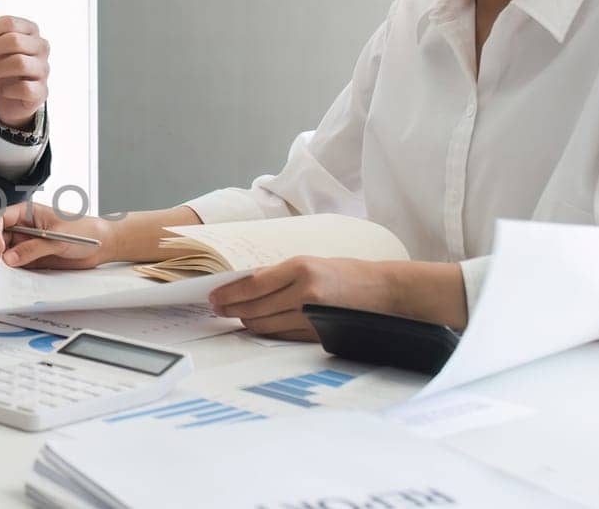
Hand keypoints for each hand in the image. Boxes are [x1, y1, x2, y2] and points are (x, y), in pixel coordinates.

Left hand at [0, 16, 49, 127]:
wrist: (9, 98)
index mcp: (29, 31)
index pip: (10, 23)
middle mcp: (41, 47)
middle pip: (15, 41)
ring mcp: (44, 68)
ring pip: (19, 63)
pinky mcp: (42, 90)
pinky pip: (24, 87)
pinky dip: (7, 89)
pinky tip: (0, 90)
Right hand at [0, 202, 112, 269]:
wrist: (101, 244)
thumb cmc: (84, 230)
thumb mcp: (57, 238)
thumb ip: (32, 248)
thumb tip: (10, 258)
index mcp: (27, 213)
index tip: (0, 247)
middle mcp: (23, 227)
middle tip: (0, 263)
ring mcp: (26, 243)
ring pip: (2, 251)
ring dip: (0, 261)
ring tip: (7, 270)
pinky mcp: (31, 257)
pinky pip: (15, 264)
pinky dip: (11, 270)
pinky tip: (15, 274)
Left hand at [208, 258, 467, 341]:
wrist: (385, 291)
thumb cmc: (346, 273)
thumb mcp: (311, 263)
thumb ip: (278, 274)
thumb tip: (243, 285)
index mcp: (300, 267)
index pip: (251, 285)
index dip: (228, 293)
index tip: (213, 296)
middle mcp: (304, 291)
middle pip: (253, 308)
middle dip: (231, 310)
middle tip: (217, 309)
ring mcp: (311, 315)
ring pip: (264, 324)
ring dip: (246, 322)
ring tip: (235, 316)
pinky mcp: (317, 332)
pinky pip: (281, 335)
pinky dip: (267, 331)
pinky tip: (258, 325)